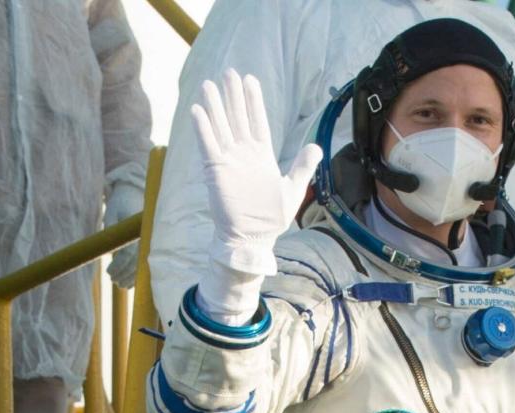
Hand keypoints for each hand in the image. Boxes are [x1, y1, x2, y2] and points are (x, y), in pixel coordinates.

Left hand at [104, 180, 144, 288]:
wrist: (134, 193)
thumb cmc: (120, 202)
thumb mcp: (112, 211)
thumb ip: (111, 230)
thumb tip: (110, 253)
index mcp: (139, 229)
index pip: (129, 253)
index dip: (119, 265)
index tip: (109, 272)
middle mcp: (147, 237)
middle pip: (136, 262)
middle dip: (124, 273)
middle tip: (113, 280)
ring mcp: (150, 241)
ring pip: (141, 265)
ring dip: (130, 277)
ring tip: (118, 283)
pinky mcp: (149, 244)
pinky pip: (144, 263)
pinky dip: (137, 275)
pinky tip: (128, 283)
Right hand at [191, 69, 320, 276]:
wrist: (252, 238)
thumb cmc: (271, 218)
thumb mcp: (292, 191)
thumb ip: (302, 167)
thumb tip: (316, 146)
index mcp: (261, 156)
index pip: (257, 122)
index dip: (253, 102)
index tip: (250, 80)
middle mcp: (244, 154)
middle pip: (237, 118)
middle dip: (233, 96)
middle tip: (229, 72)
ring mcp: (229, 161)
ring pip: (221, 127)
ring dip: (215, 106)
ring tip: (209, 84)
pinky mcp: (216, 170)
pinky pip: (208, 145)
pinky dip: (203, 128)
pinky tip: (198, 110)